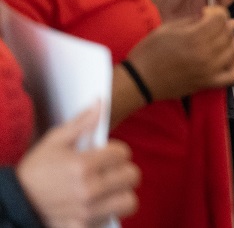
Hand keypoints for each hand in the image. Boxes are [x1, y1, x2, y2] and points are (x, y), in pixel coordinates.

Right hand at [16, 103, 139, 227]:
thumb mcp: (54, 141)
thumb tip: (101, 103)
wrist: (16, 202)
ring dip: (122, 193)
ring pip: (128, 201)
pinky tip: (98, 205)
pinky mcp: (83, 226)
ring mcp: (87, 211)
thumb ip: (81, 123)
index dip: (117, 151)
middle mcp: (88, 189)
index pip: (123, 153)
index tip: (108, 154)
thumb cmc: (36, 169)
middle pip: (131, 176)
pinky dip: (108, 212)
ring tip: (111, 189)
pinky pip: (111, 219)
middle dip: (124, 170)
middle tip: (112, 171)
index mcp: (83, 165)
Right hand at [126, 6, 233, 99]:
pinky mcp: (208, 83)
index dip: (216, 11)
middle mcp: (206, 54)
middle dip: (223, 24)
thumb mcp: (168, 27)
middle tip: (212, 24)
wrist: (139, 81)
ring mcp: (209, 70)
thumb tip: (212, 16)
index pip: (221, 18)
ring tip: (218, 38)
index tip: (208, 12)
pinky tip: (228, 56)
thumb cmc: (149, 54)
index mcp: (195, 38)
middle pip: (228, 32)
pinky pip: (233, 74)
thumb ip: (193, 20)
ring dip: (229, 40)